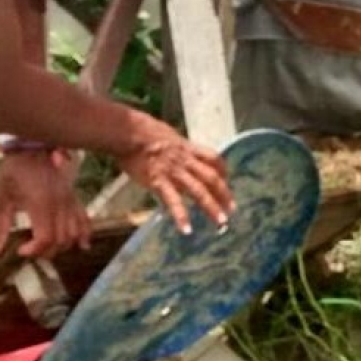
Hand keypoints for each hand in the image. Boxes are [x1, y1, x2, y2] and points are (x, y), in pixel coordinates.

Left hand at [0, 149, 90, 257]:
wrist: (31, 148)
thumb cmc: (13, 172)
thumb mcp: (1, 198)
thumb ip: (0, 227)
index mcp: (40, 204)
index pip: (46, 238)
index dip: (34, 250)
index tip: (20, 250)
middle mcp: (59, 204)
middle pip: (61, 240)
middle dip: (46, 251)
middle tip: (30, 249)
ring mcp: (69, 201)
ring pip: (74, 233)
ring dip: (62, 246)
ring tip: (47, 247)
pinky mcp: (74, 198)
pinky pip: (85, 220)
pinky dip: (84, 234)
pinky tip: (82, 246)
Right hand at [116, 120, 234, 234]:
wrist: (128, 132)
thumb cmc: (142, 130)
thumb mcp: (167, 135)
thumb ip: (176, 146)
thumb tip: (178, 148)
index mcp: (187, 147)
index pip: (213, 158)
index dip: (223, 170)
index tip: (227, 181)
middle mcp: (185, 160)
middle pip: (211, 178)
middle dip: (224, 194)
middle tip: (232, 209)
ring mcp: (173, 172)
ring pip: (199, 191)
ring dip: (211, 207)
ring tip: (221, 223)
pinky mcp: (159, 182)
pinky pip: (173, 201)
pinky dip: (181, 216)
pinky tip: (186, 230)